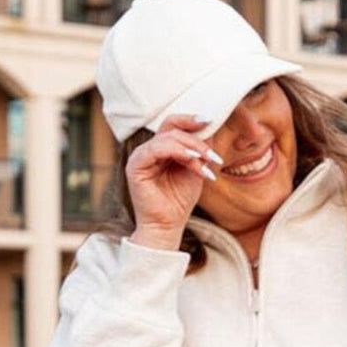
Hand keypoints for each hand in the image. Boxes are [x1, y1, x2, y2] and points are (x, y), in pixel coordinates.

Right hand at [126, 113, 222, 242]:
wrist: (167, 226)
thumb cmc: (179, 201)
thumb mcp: (195, 169)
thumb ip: (198, 149)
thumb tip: (209, 126)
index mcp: (161, 149)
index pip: (174, 126)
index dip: (190, 120)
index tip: (210, 120)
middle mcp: (149, 150)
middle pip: (172, 129)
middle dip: (196, 139)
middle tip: (212, 154)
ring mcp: (140, 156)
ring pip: (166, 138)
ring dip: (190, 147)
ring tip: (205, 160)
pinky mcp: (135, 166)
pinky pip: (155, 149)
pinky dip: (176, 151)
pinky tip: (191, 159)